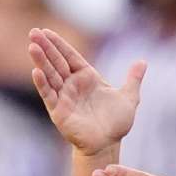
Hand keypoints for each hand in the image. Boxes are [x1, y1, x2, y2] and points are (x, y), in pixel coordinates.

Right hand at [28, 27, 144, 155]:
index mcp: (87, 78)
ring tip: (32, 47)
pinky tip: (36, 72)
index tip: (46, 31)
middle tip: (33, 32)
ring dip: (41, 61)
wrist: (109, 144)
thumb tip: (143, 62)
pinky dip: (42, 84)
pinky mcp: (59, 111)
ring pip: (50, 75)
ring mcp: (64, 97)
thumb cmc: (116, 123)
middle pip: (57, 62)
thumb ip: (133, 79)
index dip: (59, 44)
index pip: (70, 56)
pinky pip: (49, 95)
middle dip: (46, 47)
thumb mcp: (129, 98)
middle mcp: (73, 85)